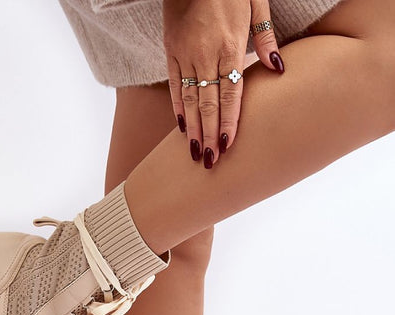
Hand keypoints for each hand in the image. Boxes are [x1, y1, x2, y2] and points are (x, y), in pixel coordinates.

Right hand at [163, 0, 284, 168]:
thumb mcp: (255, 2)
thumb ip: (266, 36)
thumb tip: (278, 68)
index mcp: (230, 45)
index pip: (230, 94)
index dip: (228, 122)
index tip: (227, 147)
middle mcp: (205, 54)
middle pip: (208, 104)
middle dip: (210, 136)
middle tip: (210, 164)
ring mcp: (185, 54)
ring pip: (188, 100)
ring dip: (193, 130)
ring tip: (196, 155)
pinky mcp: (170, 51)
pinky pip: (173, 85)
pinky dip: (177, 108)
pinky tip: (182, 129)